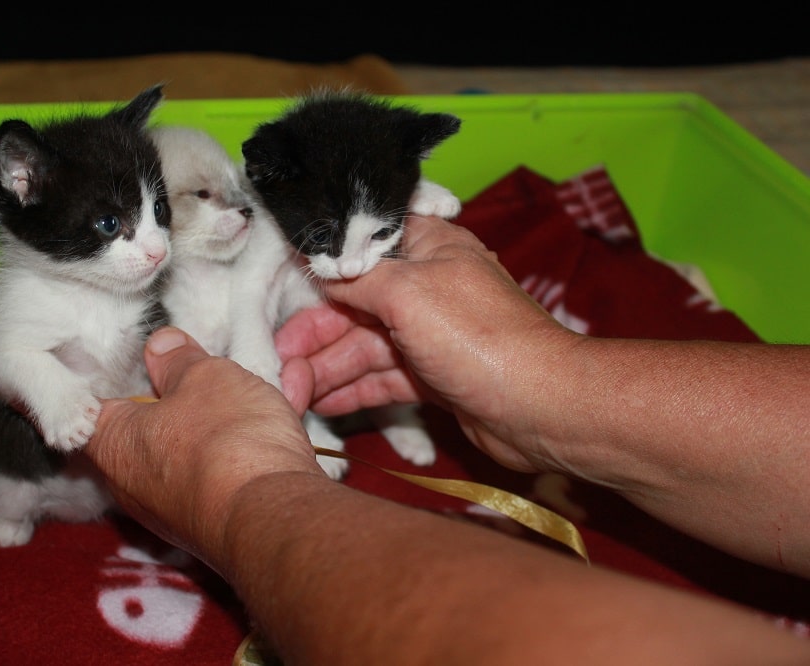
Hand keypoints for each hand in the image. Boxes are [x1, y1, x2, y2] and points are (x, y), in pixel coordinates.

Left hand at [83, 327, 324, 568]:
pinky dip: (251, 444)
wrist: (275, 515)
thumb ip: (180, 360)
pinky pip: (227, 470)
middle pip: (154, 425)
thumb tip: (161, 347)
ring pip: (199, 446)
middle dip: (188, 395)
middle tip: (213, 368)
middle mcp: (134, 485)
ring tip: (261, 386)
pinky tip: (283, 416)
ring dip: (230, 416)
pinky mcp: (217, 521)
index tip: (146, 358)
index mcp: (113, 443)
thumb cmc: (225, 440)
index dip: (121, 377)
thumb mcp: (204, 376)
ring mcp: (177, 508)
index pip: (97, 406)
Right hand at [277, 215, 575, 472]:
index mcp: (430, 248)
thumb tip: (321, 265)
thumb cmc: (478, 337)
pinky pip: (385, 377)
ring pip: (368, 344)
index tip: (282, 281)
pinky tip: (321, 403)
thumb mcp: (407, 292)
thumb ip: (357, 278)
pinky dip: (355, 388)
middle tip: (278, 356)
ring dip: (328, 365)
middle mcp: (431, 287)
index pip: (366, 245)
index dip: (324, 262)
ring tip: (289, 387)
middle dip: (316, 330)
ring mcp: (434, 334)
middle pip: (358, 301)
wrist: (541, 407)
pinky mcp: (437, 375)